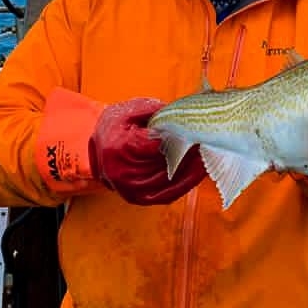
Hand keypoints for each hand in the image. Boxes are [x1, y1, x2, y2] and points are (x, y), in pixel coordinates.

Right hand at [88, 98, 206, 204]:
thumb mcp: (130, 109)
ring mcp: (129, 189)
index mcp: (118, 147)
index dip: (178, 138)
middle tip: (209, 143)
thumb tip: (179, 112)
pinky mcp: (137, 198)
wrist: (98, 147)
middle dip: (189, 155)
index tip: (196, 132)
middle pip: (164, 166)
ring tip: (208, 156)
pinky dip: (185, 184)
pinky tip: (198, 172)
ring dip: (191, 171)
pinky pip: (166, 194)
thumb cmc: (116, 125)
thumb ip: (152, 110)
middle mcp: (121, 173)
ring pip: (169, 182)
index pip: (155, 146)